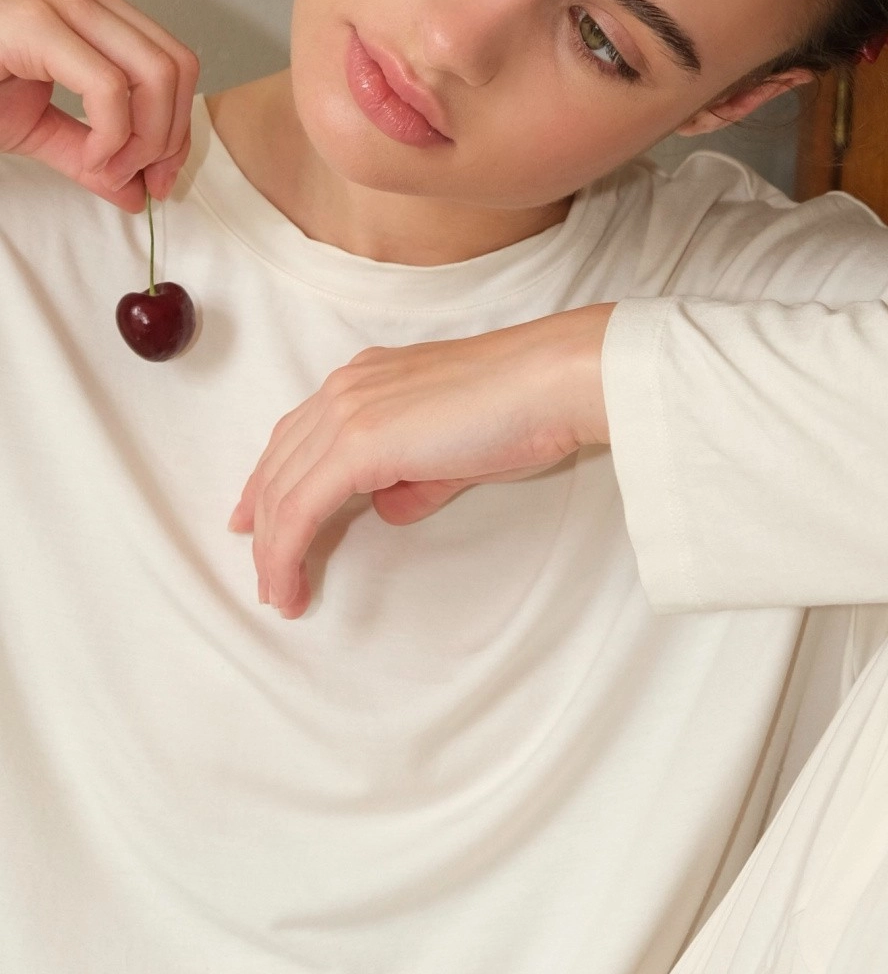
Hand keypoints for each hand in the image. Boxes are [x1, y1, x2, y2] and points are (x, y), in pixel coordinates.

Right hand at [0, 0, 198, 208]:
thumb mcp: (36, 126)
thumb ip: (91, 154)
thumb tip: (140, 193)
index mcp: (89, 6)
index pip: (173, 61)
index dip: (179, 127)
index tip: (160, 177)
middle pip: (176, 66)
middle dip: (170, 137)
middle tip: (142, 181)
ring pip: (156, 74)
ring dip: (146, 139)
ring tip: (110, 169)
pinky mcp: (37, 22)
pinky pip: (109, 89)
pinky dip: (114, 136)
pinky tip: (92, 157)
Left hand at [231, 303, 614, 616]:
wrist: (549, 384)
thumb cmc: (521, 411)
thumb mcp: (454, 452)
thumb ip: (413, 480)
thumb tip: (388, 508)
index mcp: (365, 380)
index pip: (296, 435)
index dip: (268, 482)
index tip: (252, 520)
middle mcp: (345, 389)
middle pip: (279, 465)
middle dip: (264, 526)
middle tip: (264, 575)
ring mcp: (347, 412)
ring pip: (282, 492)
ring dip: (273, 549)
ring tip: (278, 593)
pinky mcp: (357, 444)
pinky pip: (301, 508)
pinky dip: (287, 550)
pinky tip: (288, 583)